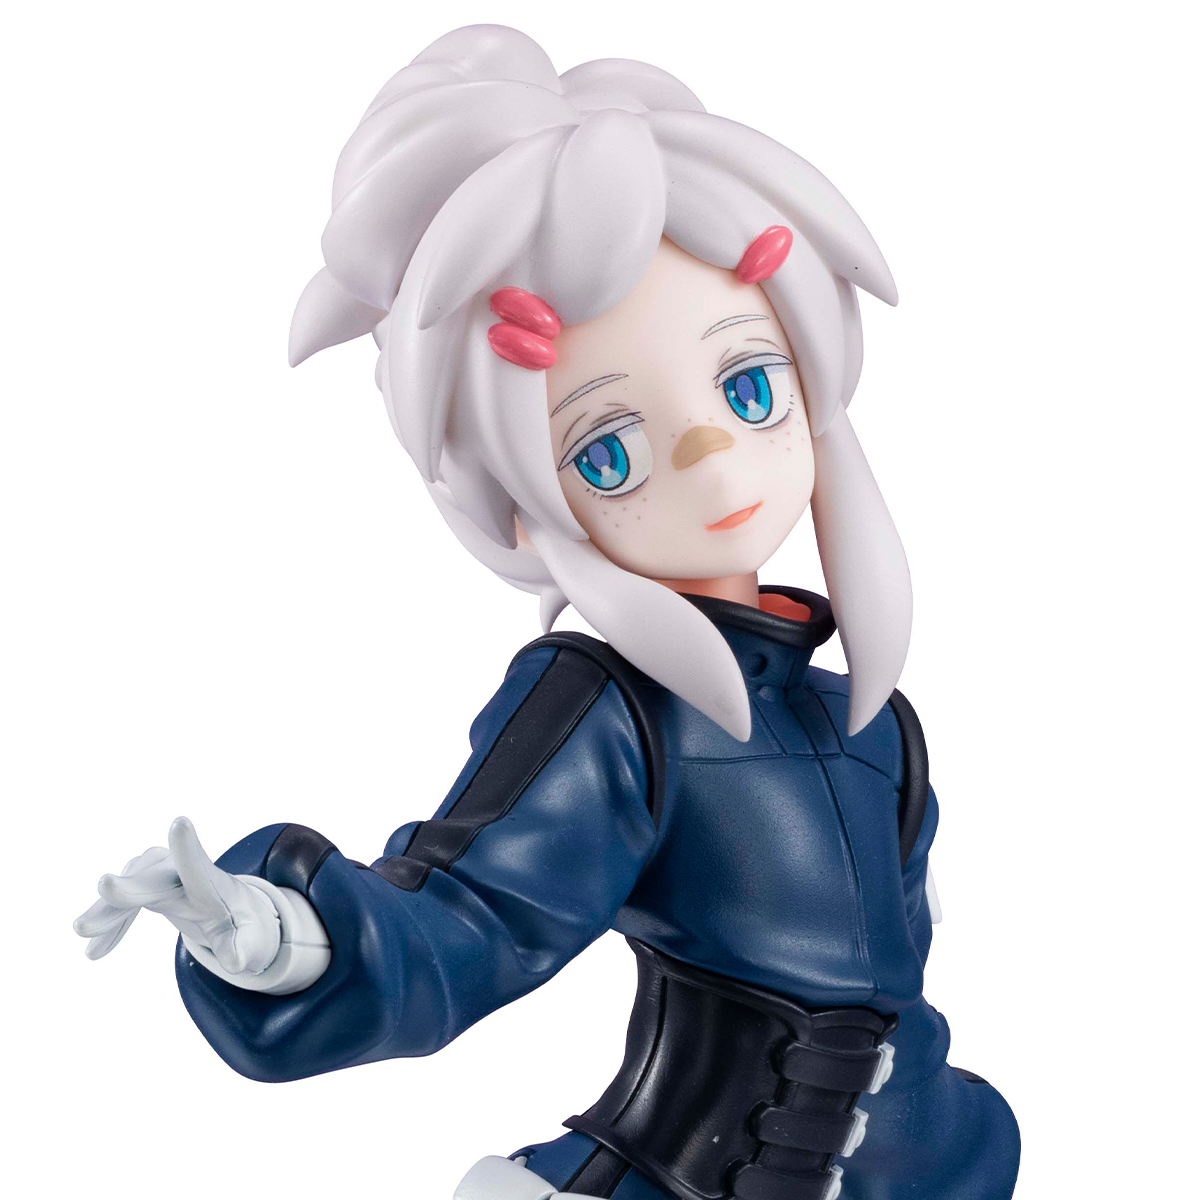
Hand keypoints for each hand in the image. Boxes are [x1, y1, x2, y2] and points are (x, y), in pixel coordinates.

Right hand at [75, 816, 281, 975]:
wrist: (231, 912)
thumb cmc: (243, 926)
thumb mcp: (249, 941)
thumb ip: (241, 950)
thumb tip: (236, 964)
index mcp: (212, 885)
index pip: (200, 866)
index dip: (187, 848)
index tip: (180, 823)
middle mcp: (183, 873)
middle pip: (154, 879)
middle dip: (130, 886)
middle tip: (104, 885)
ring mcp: (161, 874)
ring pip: (129, 889)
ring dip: (107, 910)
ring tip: (81, 929)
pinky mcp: (146, 884)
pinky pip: (121, 904)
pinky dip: (108, 925)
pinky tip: (94, 953)